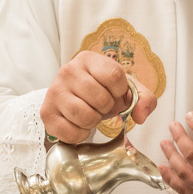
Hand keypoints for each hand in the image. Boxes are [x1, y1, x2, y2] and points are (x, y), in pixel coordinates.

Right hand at [41, 51, 156, 143]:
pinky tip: (79, 124)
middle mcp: (68, 71)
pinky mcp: (47, 113)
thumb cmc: (103, 92)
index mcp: (88, 59)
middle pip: (101, 99)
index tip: (115, 93)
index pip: (115, 76)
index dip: (120, 91)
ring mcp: (54, 91)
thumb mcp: (127, 90)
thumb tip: (140, 116)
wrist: (74, 100)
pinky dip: (80, 134)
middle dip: (107, 108)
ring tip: (90, 114)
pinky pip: (71, 132)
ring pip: (85, 116)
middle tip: (100, 106)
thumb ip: (145, 99)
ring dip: (94, 122)